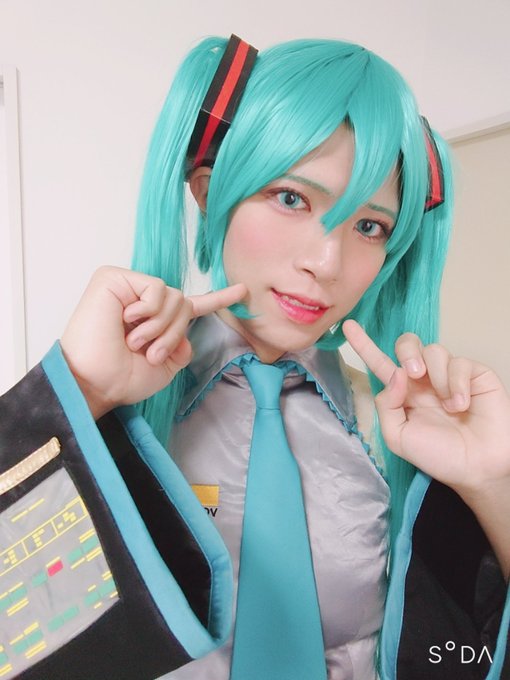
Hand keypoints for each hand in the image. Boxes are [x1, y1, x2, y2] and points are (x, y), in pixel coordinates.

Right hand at [61, 266, 245, 418]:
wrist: (95, 383)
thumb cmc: (122, 379)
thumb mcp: (165, 368)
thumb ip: (182, 348)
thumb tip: (186, 336)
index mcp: (155, 322)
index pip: (192, 307)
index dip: (218, 299)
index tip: (243, 291)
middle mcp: (143, 302)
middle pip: (184, 303)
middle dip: (174, 332)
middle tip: (149, 353)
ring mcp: (128, 288)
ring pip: (174, 296)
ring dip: (160, 326)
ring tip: (134, 341)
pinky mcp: (114, 278)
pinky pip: (157, 288)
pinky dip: (148, 310)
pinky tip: (126, 320)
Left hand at [343, 320, 509, 495]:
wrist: (477, 467)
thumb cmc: (439, 456)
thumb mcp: (398, 437)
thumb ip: (387, 406)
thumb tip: (394, 374)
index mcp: (403, 393)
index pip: (379, 363)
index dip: (364, 344)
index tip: (347, 326)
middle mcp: (424, 380)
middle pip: (407, 344)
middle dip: (407, 352)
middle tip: (413, 373)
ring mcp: (448, 375)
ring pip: (434, 350)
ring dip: (436, 376)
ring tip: (446, 405)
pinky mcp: (474, 374)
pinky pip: (459, 362)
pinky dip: (457, 384)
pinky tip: (461, 405)